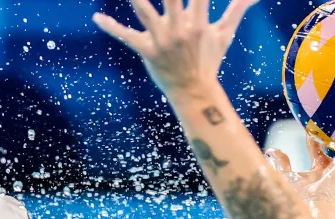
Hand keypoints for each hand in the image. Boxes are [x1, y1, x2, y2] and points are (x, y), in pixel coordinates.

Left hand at [94, 0, 259, 97]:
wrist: (194, 91)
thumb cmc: (209, 59)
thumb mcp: (224, 34)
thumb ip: (237, 10)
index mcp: (198, 22)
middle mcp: (180, 29)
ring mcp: (162, 40)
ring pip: (145, 13)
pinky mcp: (147, 51)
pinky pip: (127, 37)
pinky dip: (112, 28)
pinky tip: (96, 19)